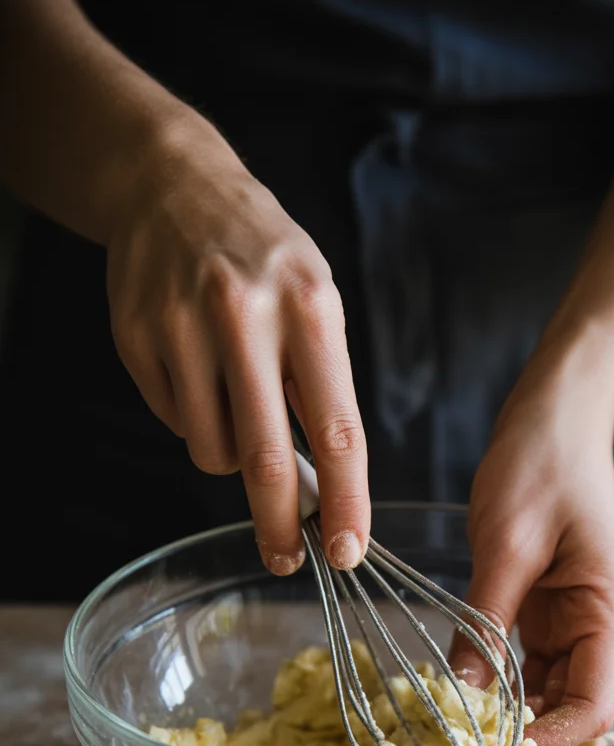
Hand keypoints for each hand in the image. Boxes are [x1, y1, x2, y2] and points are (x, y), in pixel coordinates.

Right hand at [106, 120, 368, 573]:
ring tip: (235, 399)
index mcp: (309, 308)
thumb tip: (323, 487)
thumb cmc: (263, 257)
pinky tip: (196, 369)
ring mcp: (182, 327)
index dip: (344, 500)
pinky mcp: (137, 339)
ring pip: (213, 449)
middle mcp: (245, 315)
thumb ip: (320, 386)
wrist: (171, 186)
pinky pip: (174, 422)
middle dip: (278, 525)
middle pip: (265, 457)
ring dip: (232, 453)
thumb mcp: (313, 301)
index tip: (346, 550)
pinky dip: (194, 417)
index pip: (336, 428)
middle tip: (287, 559)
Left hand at [449, 379, 613, 745]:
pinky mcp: (546, 609)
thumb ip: (485, 621)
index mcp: (609, 610)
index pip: (593, 704)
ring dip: (508, 715)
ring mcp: (574, 618)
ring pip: (546, 690)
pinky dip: (497, 684)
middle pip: (572, 706)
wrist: (555, 415)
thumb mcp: (507, 545)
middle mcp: (599, 623)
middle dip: (526, 737)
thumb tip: (459, 696)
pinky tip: (462, 699)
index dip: (549, 740)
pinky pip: (525, 662)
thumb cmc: (541, 465)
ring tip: (459, 741)